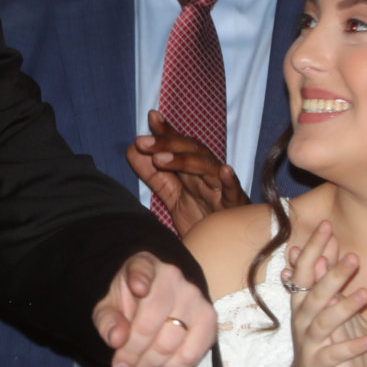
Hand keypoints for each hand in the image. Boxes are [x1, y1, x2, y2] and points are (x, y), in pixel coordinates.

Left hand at [93, 251, 216, 366]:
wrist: (155, 301)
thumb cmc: (128, 303)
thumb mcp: (107, 309)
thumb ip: (107, 321)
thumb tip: (117, 339)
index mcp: (142, 265)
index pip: (142, 269)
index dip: (140, 278)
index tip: (138, 289)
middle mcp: (172, 277)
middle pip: (150, 320)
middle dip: (133, 351)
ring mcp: (194, 296)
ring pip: (172, 338)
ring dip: (151, 362)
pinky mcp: (209, 317)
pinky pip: (195, 348)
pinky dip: (177, 364)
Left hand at [127, 110, 248, 235]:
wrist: (228, 249)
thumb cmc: (204, 218)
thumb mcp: (173, 196)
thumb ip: (154, 174)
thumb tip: (131, 149)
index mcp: (193, 172)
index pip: (179, 147)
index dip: (166, 132)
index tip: (152, 117)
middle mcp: (208, 175)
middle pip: (191, 152)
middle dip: (166, 144)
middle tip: (142, 142)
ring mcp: (222, 189)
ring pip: (208, 167)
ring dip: (186, 161)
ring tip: (160, 159)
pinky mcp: (235, 206)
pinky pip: (234, 191)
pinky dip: (230, 180)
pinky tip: (225, 170)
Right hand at [284, 220, 366, 366]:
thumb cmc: (317, 347)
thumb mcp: (316, 313)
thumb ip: (314, 283)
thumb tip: (310, 251)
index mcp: (303, 306)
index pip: (305, 271)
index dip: (314, 249)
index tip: (327, 226)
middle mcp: (301, 322)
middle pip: (313, 293)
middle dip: (331, 274)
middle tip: (353, 256)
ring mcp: (308, 344)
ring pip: (322, 323)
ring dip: (343, 308)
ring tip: (365, 294)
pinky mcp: (317, 366)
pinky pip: (332, 356)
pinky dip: (349, 348)